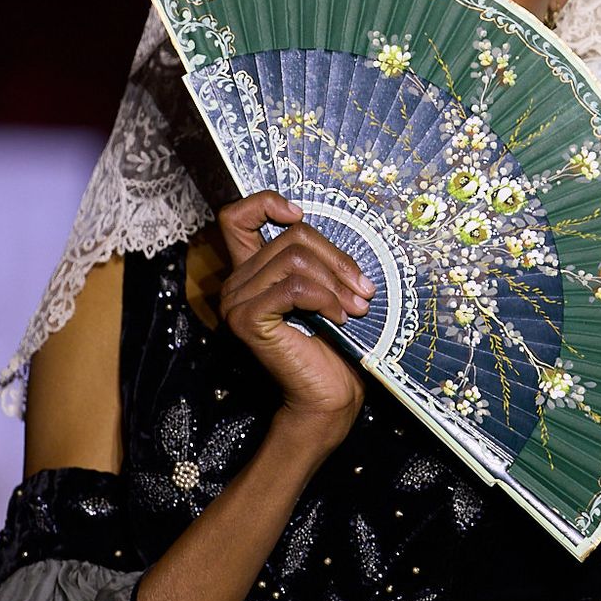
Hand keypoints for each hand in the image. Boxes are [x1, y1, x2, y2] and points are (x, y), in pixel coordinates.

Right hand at [217, 192, 369, 445]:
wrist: (329, 397)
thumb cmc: (333, 345)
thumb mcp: (325, 289)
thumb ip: (314, 260)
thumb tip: (331, 227)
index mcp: (251, 272)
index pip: (236, 217)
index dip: (266, 203)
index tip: (300, 215)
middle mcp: (236, 283)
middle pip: (289, 239)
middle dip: (336, 260)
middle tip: (364, 289)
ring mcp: (237, 302)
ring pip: (293, 260)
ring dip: (335, 282)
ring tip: (357, 306)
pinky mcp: (247, 320)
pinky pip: (293, 288)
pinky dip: (324, 298)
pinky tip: (341, 318)